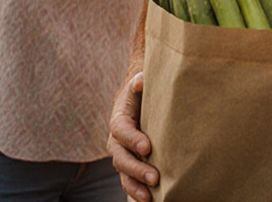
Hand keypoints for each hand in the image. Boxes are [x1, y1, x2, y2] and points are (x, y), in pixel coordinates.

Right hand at [108, 72, 157, 201]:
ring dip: (135, 186)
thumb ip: (139, 83)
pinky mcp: (132, 166)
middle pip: (121, 158)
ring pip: (124, 174)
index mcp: (119, 121)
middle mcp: (117, 142)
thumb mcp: (140, 84)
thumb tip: (140, 82)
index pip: (121, 131)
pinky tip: (150, 200)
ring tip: (149, 197)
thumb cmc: (144, 93)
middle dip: (136, 169)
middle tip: (154, 178)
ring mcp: (123, 156)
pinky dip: (137, 191)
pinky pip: (130, 182)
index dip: (132, 139)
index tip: (147, 147)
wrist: (141, 102)